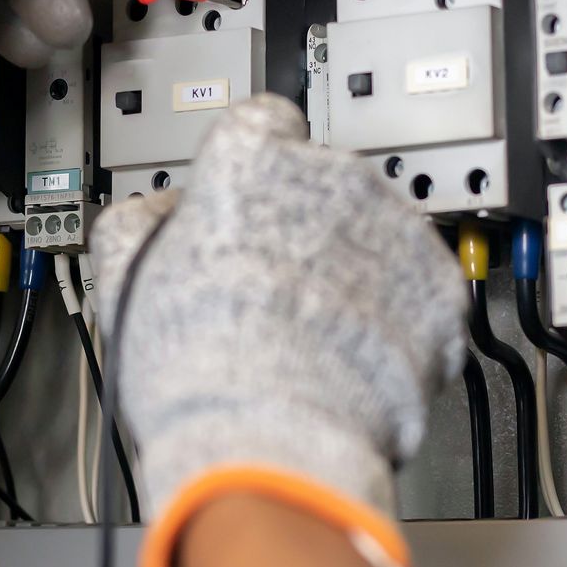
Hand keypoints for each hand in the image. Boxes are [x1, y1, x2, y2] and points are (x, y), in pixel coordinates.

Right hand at [89, 95, 467, 566]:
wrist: (274, 441)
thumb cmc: (199, 370)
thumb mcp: (127, 279)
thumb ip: (143, 222)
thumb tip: (161, 212)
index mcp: (250, 158)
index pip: (262, 126)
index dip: (254, 170)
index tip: (252, 200)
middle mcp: (331, 175)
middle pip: (324, 184)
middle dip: (308, 227)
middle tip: (279, 289)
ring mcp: (394, 228)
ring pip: (377, 234)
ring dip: (357, 271)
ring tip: (318, 335)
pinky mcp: (439, 284)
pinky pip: (419, 288)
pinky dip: (400, 318)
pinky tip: (358, 355)